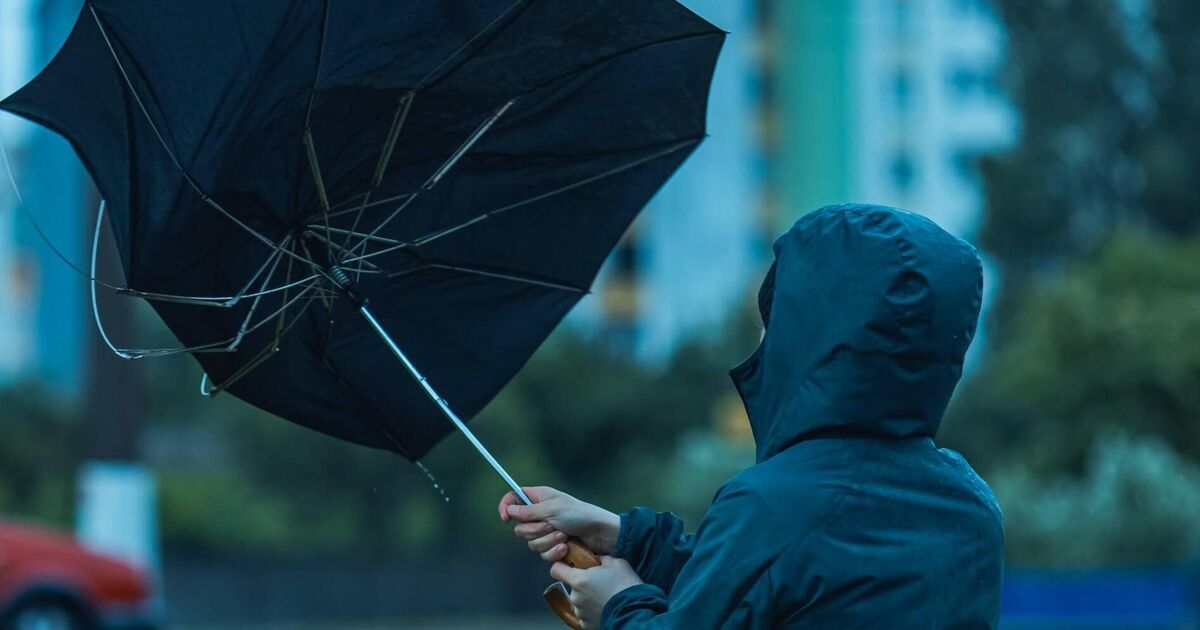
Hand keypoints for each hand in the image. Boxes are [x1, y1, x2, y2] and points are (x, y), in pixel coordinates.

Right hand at [498, 486, 620, 560]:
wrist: (602, 534)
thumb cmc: (581, 515)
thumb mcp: (553, 509)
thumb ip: (528, 511)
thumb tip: (509, 510)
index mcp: (539, 498)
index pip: (513, 498)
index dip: (506, 507)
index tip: (505, 518)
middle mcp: (540, 514)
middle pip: (520, 527)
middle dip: (536, 530)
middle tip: (553, 525)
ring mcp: (547, 532)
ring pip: (531, 543)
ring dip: (548, 541)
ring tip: (564, 536)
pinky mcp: (554, 547)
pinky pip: (543, 555)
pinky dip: (555, 552)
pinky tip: (567, 548)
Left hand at [552, 556, 642, 628]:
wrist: (635, 610)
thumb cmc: (625, 585)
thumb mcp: (615, 562)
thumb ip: (600, 559)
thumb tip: (596, 560)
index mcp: (579, 580)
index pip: (556, 569)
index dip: (561, 566)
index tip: (568, 565)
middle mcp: (576, 597)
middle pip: (572, 586)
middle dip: (583, 584)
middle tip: (600, 583)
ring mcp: (580, 613)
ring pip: (579, 601)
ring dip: (588, 598)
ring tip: (605, 597)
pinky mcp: (587, 625)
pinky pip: (585, 615)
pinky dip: (592, 611)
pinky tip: (605, 607)